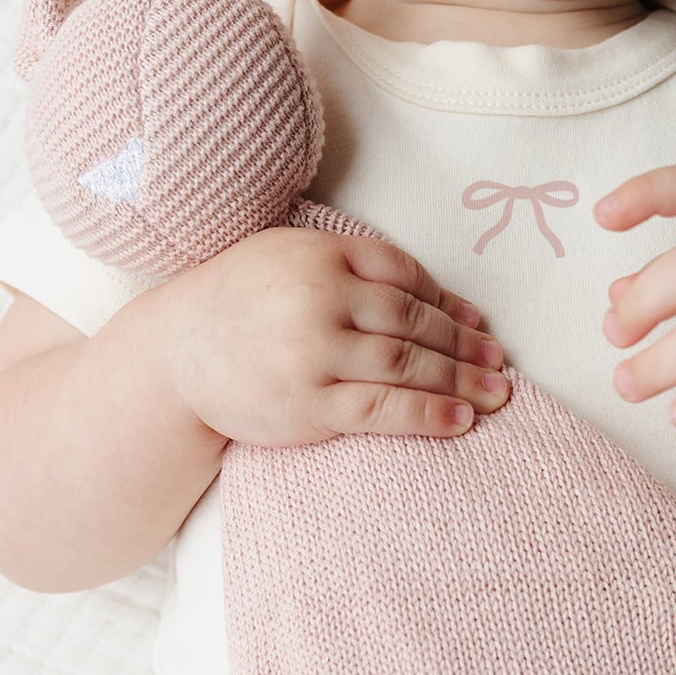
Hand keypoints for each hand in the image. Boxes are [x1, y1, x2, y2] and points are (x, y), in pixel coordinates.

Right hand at [152, 226, 511, 444]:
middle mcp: (322, 299)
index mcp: (322, 255)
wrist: (175, 352)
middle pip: (415, 321)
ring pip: (407, 365)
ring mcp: (316, 355)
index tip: (478, 322)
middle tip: (500, 360)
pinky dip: (427, 414)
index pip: (405, 275)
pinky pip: (381, 410)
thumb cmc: (241, 300)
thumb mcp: (291, 255)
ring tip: (498, 392)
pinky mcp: (308, 406)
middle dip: (466, 343)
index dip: (448, 300)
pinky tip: (460, 419)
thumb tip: (436, 294)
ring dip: (461, 379)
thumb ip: (355, 263)